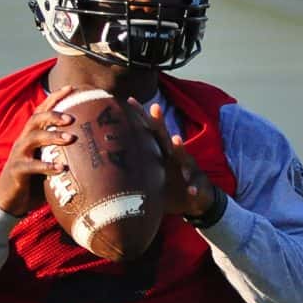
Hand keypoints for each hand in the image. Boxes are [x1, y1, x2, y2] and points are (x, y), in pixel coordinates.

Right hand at [0, 85, 76, 217]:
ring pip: (33, 138)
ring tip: (70, 139)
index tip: (72, 88)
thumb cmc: (35, 181)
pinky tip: (61, 169)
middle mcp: (24, 140)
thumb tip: (94, 149)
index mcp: (32, 135)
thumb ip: (63, 154)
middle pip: (36, 119)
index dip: (54, 98)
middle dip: (54, 115)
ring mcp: (19, 155)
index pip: (42, 111)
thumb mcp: (49, 162)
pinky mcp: (17, 171)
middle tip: (72, 118)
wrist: (10, 200)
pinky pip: (31, 166)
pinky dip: (46, 166)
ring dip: (52, 136)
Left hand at [128, 97, 214, 217]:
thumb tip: (103, 164)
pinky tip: (191, 189)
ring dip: (179, 148)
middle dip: (160, 124)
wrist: (198, 201)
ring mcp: (188, 170)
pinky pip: (197, 187)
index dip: (141, 117)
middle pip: (166, 138)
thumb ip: (135, 169)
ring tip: (174, 139)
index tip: (129, 101)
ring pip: (184, 158)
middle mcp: (174, 158)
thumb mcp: (153, 178)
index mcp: (162, 155)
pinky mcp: (198, 187)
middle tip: (154, 108)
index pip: (150, 133)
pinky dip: (194, 187)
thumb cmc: (170, 187)